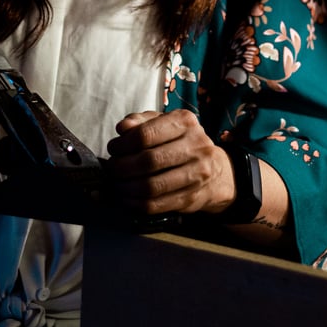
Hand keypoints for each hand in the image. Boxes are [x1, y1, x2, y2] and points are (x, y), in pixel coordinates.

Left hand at [106, 110, 235, 216]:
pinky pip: (156, 205)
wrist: (215, 170)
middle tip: (111, 169)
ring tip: (116, 184)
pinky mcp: (191, 198)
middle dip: (121, 167)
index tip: (113, 149)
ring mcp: (196, 174)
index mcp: (185, 122)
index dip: (122, 144)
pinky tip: (126, 198)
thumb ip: (140, 121)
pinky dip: (135, 203)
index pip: (145, 134)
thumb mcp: (162, 123)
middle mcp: (196, 146)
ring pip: (151, 186)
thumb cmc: (179, 142)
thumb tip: (122, 128)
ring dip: (126, 188)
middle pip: (148, 161)